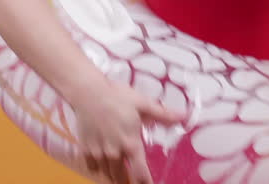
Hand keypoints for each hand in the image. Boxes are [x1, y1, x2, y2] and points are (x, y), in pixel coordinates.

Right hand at [70, 78, 186, 183]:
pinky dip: (98, 167)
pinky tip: (102, 161)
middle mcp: (114, 152)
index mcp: (131, 144)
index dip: (145, 182)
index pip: (140, 173)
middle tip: (132, 179)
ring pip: (107, 173)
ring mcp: (99, 152)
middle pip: (121, 178)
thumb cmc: (117, 96)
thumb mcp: (143, 103)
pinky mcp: (85, 149)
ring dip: (114, 174)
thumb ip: (163, 114)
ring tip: (119, 173)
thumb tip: (183, 117)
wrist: (88, 93)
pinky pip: (92, 167)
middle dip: (128, 181)